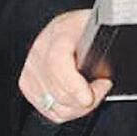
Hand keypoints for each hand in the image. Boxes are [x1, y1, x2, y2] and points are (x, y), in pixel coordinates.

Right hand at [19, 9, 112, 123]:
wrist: (73, 24)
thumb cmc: (90, 26)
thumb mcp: (102, 27)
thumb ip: (106, 42)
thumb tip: (107, 70)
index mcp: (61, 32)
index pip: (58, 62)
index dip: (73, 85)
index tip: (88, 98)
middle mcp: (41, 49)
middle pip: (58, 90)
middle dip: (87, 98)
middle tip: (103, 86)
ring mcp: (32, 67)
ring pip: (54, 104)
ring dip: (79, 107)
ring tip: (93, 93)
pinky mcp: (28, 83)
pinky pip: (48, 109)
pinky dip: (67, 111)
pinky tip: (79, 99)